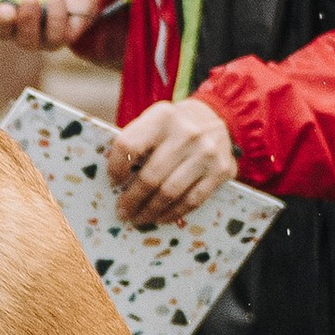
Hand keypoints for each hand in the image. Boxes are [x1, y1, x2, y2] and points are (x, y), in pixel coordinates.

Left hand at [108, 96, 238, 226]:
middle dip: (132, 199)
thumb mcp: (155, 121)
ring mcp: (206, 152)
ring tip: (138, 218)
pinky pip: (192, 200)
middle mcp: (186, 133)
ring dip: (150, 211)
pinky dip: (173, 213)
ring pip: (170, 192)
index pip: (129, 145)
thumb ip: (137, 142)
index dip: (116, 168)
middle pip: (151, 175)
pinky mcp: (221, 171)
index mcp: (162, 116)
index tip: (113, 182)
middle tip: (122, 211)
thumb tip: (115, 180)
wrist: (215, 118)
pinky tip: (161, 217)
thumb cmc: (174, 126)